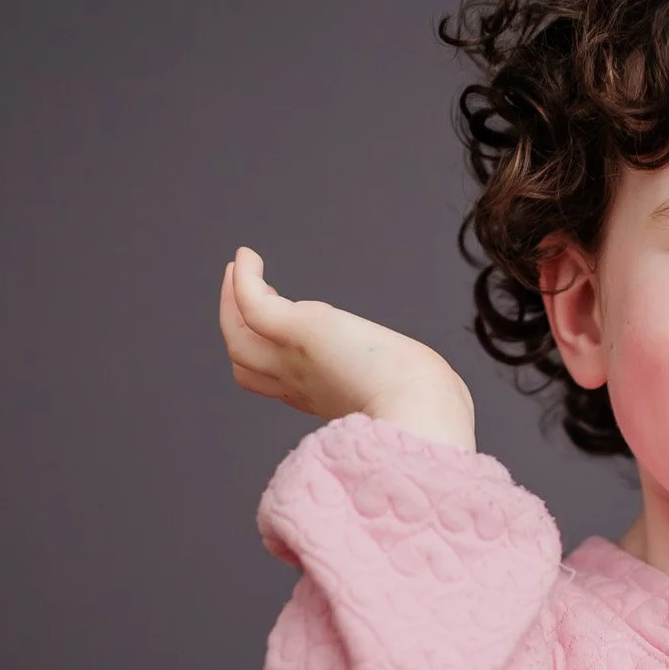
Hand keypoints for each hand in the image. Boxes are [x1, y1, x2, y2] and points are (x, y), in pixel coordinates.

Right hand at [218, 246, 475, 439]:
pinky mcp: (298, 333)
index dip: (270, 360)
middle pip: (247, 363)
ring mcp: (294, 360)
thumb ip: (409, 387)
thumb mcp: (411, 395)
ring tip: (238, 270)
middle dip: (239, 330)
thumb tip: (437, 383)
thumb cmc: (428, 408)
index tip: (279, 332)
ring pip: (239, 335)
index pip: (280, 383)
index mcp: (326, 400)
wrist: (420, 413)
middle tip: (247, 296)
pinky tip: (246, 256)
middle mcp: (302, 384)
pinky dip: (243, 280)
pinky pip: (253, 304)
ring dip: (231, 301)